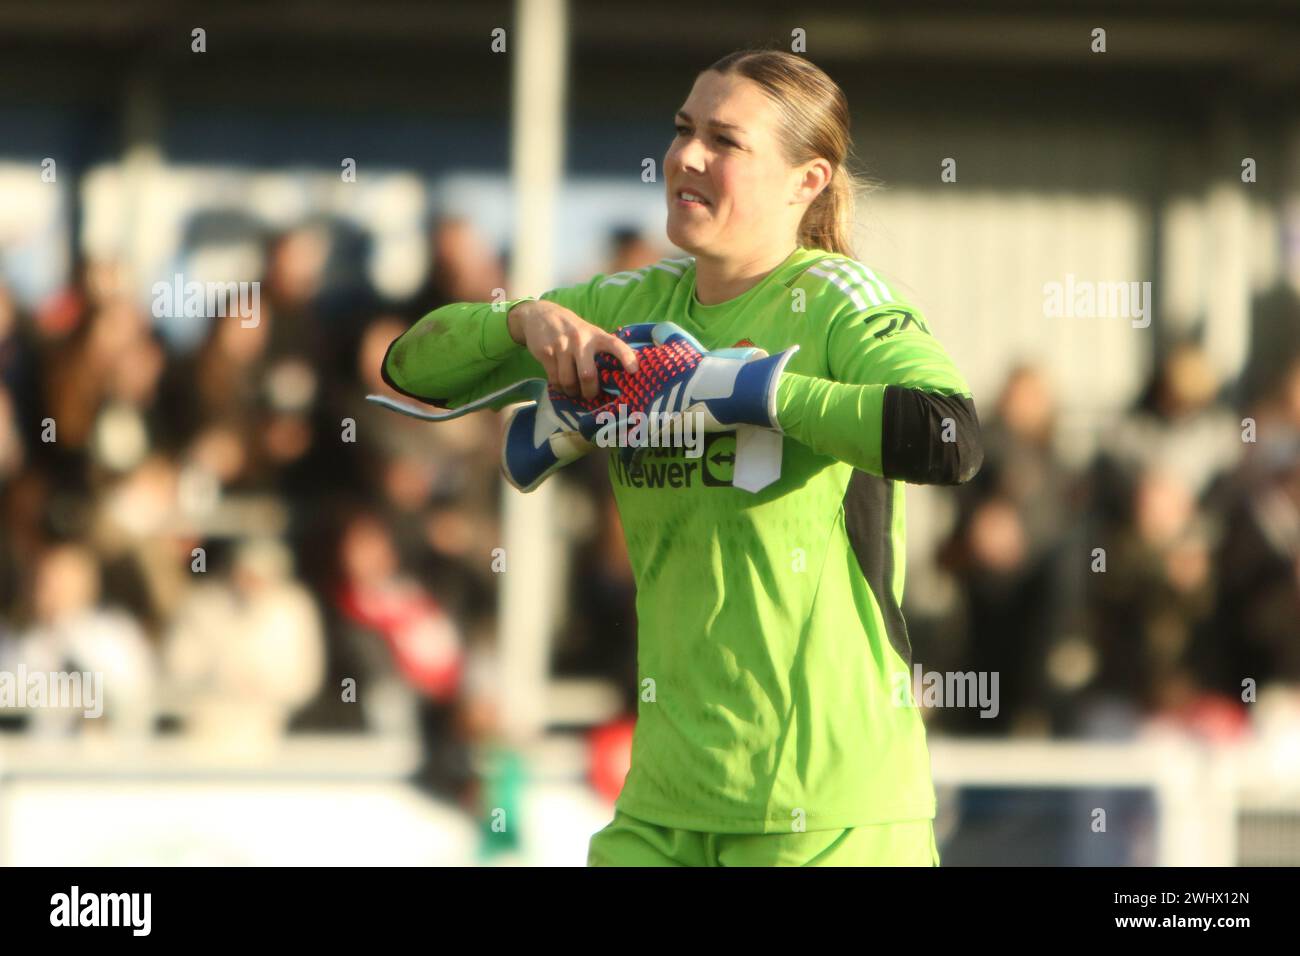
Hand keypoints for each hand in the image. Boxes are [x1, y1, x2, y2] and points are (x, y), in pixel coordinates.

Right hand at [508, 300, 638, 399]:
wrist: (539, 315)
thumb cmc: (571, 329)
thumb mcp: (589, 332)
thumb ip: (602, 349)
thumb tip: (619, 375)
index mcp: (596, 335)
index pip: (615, 345)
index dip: (626, 357)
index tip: (634, 371)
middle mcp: (580, 340)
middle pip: (588, 375)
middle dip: (590, 391)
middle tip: (590, 396)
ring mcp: (562, 346)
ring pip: (568, 381)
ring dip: (572, 392)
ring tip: (573, 392)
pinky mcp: (546, 352)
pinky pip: (554, 379)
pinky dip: (558, 387)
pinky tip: (561, 386)